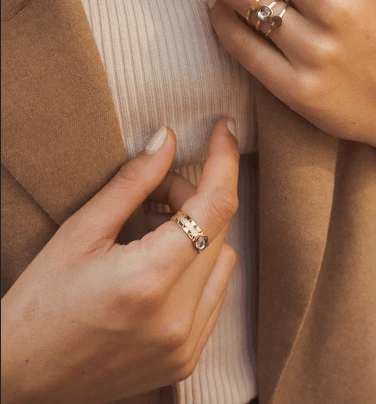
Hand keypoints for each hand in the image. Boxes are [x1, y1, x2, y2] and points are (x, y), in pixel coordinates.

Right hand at [1, 119, 239, 403]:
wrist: (21, 376)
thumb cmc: (41, 301)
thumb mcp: (80, 231)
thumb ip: (132, 182)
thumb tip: (168, 140)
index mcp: (150, 279)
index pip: (215, 204)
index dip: (225, 160)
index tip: (225, 129)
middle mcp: (177, 317)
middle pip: (220, 227)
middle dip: (196, 195)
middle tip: (159, 187)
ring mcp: (185, 344)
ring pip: (224, 260)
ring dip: (201, 231)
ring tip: (157, 225)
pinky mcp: (185, 360)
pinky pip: (215, 296)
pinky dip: (200, 266)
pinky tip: (165, 260)